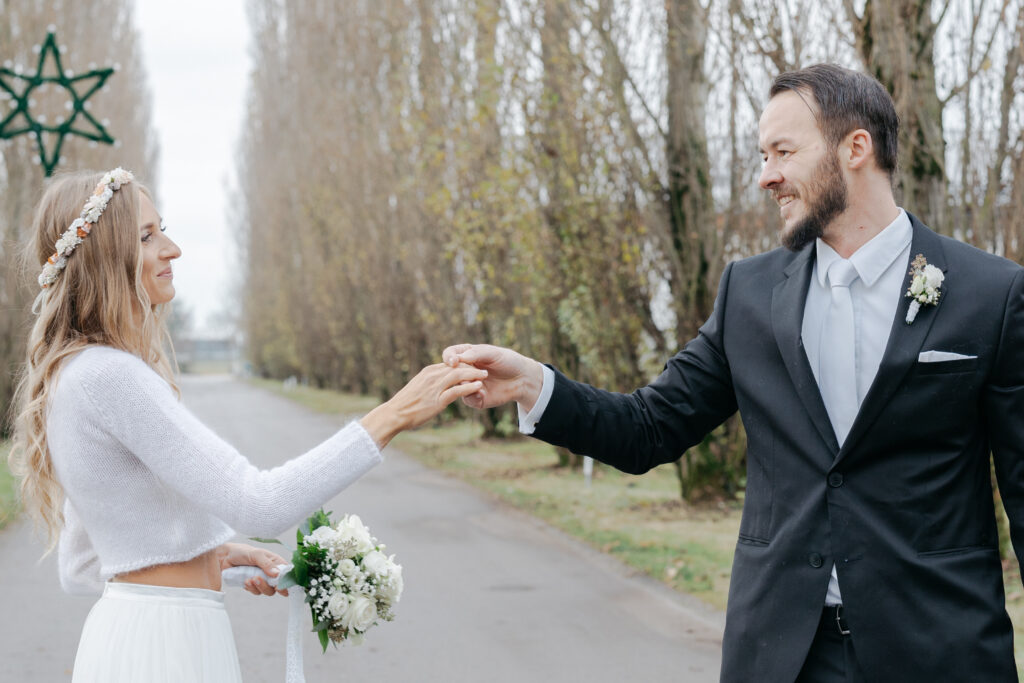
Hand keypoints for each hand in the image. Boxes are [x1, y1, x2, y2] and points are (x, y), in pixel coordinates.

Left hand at [218, 543, 288, 596]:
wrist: (225, 557)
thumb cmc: (243, 552)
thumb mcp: (256, 554)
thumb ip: (266, 564)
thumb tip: (277, 574)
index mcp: (276, 563)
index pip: (287, 574)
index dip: (286, 582)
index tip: (279, 585)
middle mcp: (271, 573)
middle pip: (279, 586)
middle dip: (272, 587)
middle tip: (263, 582)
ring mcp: (262, 580)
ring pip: (268, 591)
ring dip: (260, 587)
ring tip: (250, 579)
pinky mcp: (253, 586)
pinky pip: (256, 592)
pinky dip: (251, 588)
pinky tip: (245, 580)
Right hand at [360, 362, 487, 447]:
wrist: (394, 414)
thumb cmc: (405, 404)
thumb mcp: (419, 388)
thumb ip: (430, 384)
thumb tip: (439, 385)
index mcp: (428, 372)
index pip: (450, 363)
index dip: (464, 364)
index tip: (474, 367)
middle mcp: (432, 376)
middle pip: (457, 366)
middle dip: (472, 366)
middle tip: (484, 369)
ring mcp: (435, 387)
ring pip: (458, 375)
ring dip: (474, 374)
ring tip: (485, 375)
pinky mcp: (438, 400)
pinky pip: (456, 390)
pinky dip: (469, 387)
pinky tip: (478, 387)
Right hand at [441, 343, 543, 410]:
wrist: (522, 378)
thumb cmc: (508, 361)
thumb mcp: (493, 353)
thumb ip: (476, 353)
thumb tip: (457, 358)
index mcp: (467, 355)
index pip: (450, 354)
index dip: (448, 358)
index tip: (453, 362)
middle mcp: (465, 370)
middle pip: (450, 372)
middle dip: (459, 374)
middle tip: (474, 374)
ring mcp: (469, 385)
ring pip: (457, 387)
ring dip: (466, 386)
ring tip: (480, 384)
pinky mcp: (476, 398)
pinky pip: (467, 399)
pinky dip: (473, 396)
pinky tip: (483, 393)